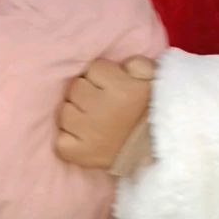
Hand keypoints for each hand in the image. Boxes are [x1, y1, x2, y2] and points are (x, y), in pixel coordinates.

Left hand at [56, 56, 154, 172]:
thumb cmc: (152, 111)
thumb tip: (122, 64)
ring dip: (76, 115)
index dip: (102, 76)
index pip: (94, 69)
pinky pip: (60, 141)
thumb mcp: (153, 80)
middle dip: (86, 93)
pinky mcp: (80, 154)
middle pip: (75, 88)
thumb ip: (137, 64)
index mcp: (122, 90)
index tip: (113, 87)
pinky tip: (83, 138)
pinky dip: (68, 140)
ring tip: (93, 122)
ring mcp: (89, 134)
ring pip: (65, 112)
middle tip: (101, 104)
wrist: (157, 151)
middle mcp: (102, 110)